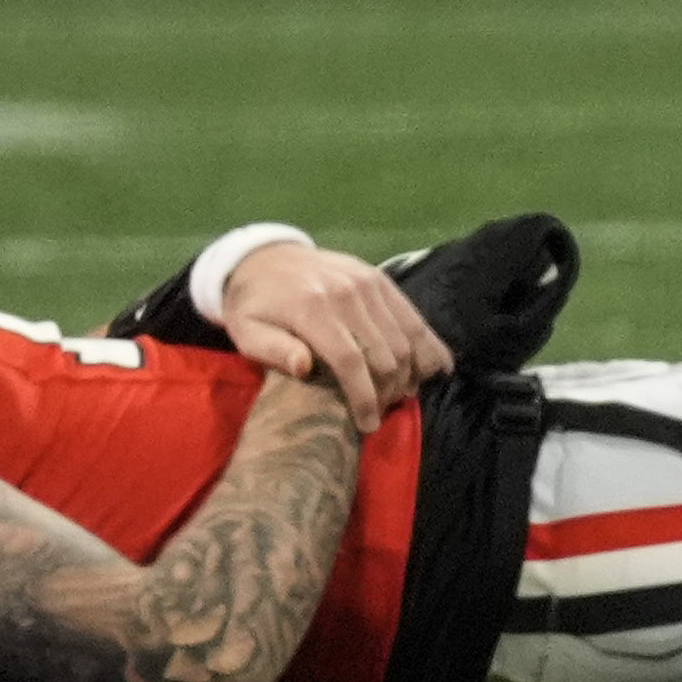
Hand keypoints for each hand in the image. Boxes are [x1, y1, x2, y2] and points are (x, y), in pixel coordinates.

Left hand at [219, 243, 451, 433]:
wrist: (263, 256)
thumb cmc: (252, 305)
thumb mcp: (246, 333)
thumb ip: (273, 351)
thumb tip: (305, 368)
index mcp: (311, 309)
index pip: (350, 361)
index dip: (364, 397)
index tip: (368, 424)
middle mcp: (346, 293)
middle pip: (384, 353)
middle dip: (388, 391)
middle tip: (380, 412)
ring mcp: (367, 282)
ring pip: (404, 336)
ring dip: (409, 372)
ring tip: (401, 396)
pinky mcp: (380, 278)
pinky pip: (412, 314)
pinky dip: (428, 343)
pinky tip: (436, 368)